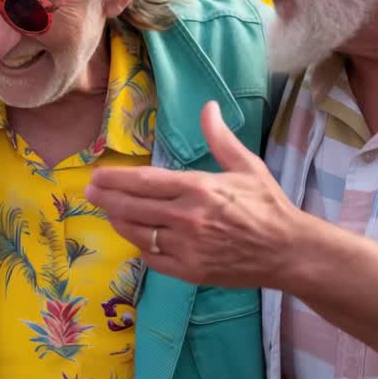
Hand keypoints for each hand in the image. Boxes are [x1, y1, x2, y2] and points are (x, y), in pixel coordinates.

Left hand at [84, 101, 305, 288]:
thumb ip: (220, 138)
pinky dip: (141, 248)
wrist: (288, 251)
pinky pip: (153, 259)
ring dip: (118, 221)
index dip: (116, 178)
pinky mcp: (189, 271)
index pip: (145, 181)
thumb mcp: (247, 166)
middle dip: (106, 198)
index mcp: (198, 187)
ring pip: (138, 233)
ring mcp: (186, 247)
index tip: (97, 175)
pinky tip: (137, 238)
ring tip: (108, 211)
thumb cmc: (268, 205)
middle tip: (89, 192)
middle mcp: (187, 217)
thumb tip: (208, 107)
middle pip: (133, 207)